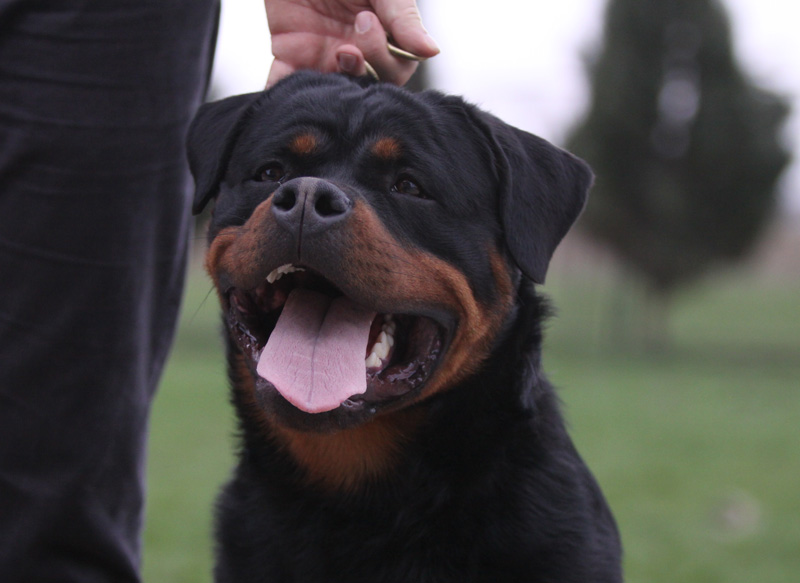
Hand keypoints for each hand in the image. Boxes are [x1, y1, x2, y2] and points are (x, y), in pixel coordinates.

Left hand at [264, 0, 438, 86]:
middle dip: (357, 73)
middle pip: (364, 86)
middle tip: (346, 48)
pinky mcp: (290, 54)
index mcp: (384, 35)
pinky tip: (286, 86)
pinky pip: (287, 81)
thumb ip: (403, 17)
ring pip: (329, 91)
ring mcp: (324, 56)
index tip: (366, 22)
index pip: (394, 69)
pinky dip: (285, 88)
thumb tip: (432, 51)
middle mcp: (357, 51)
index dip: (382, 57)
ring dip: (325, 90)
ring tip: (320, 70)